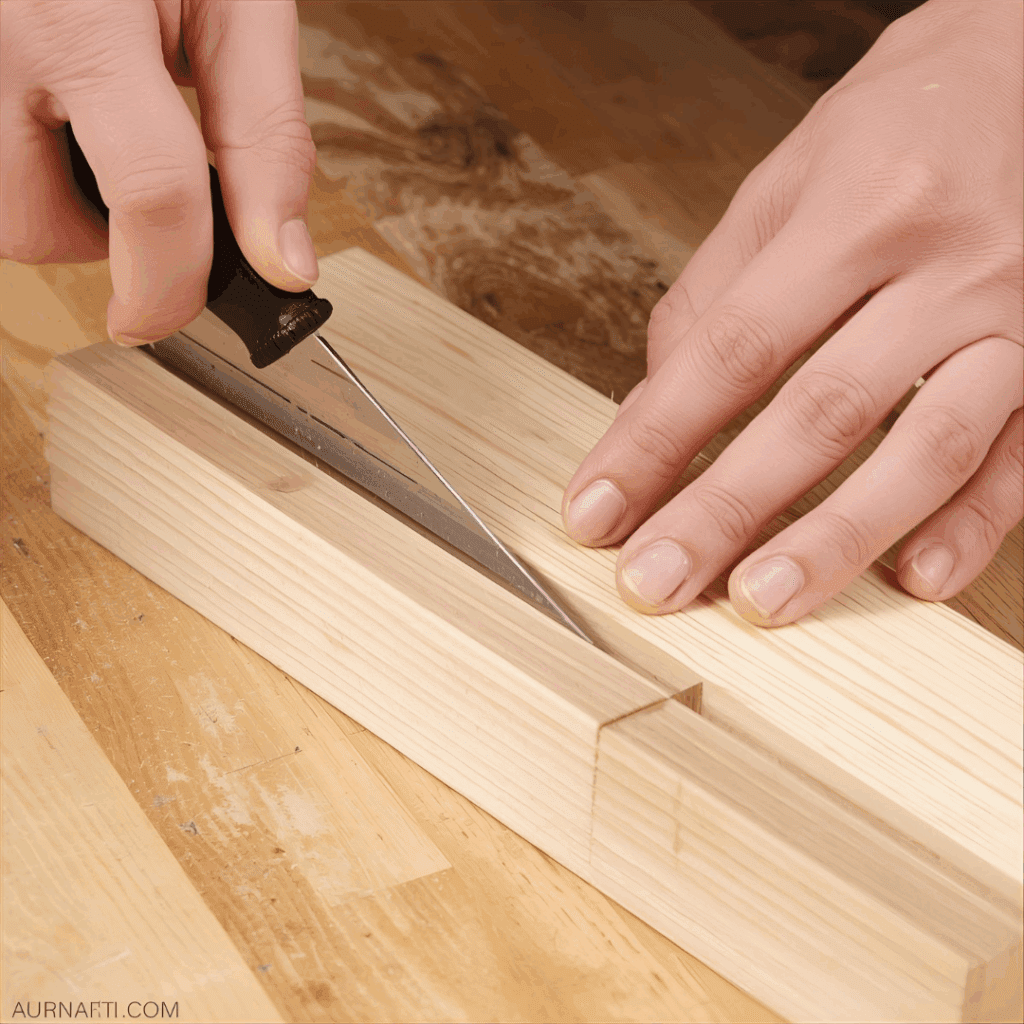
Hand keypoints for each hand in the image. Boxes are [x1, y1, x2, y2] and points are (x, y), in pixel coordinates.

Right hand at [1, 0, 316, 343]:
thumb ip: (266, 135)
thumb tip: (283, 264)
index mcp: (81, 15)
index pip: (149, 193)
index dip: (172, 283)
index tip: (173, 316)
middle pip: (30, 222)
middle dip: (97, 235)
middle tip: (133, 174)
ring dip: (46, 198)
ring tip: (87, 122)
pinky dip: (16, 161)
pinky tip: (47, 106)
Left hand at [562, 0, 1022, 625]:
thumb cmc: (907, 121)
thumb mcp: (789, 178)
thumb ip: (717, 293)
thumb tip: (656, 404)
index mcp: (858, 210)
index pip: (731, 350)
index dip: (654, 441)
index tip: (596, 509)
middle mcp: (945, 264)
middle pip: (818, 412)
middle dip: (725, 511)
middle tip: (657, 580)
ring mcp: (1019, 316)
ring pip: (924, 448)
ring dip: (836, 539)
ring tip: (760, 602)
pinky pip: (1022, 456)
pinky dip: (970, 527)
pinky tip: (910, 579)